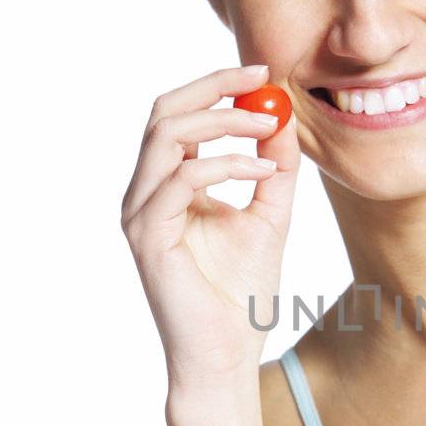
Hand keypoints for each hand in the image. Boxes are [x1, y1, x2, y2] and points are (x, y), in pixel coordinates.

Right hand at [120, 63, 299, 390]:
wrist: (226, 354)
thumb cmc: (241, 294)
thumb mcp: (269, 217)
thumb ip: (274, 170)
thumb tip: (285, 117)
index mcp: (167, 185)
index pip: (181, 114)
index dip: (217, 85)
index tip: (263, 70)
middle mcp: (145, 194)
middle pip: (164, 112)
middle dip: (214, 87)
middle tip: (263, 80)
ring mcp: (140, 214)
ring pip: (168, 136)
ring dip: (224, 121)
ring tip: (268, 127)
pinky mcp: (147, 236)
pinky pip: (182, 178)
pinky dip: (227, 164)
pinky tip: (264, 171)